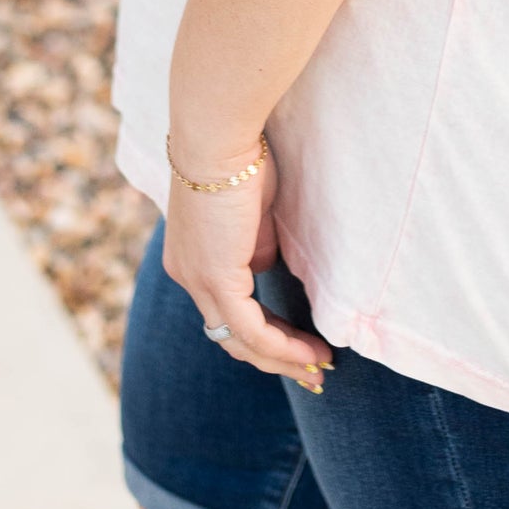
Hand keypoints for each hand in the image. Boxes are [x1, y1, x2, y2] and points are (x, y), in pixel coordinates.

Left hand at [161, 142, 335, 383]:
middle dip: (274, 359)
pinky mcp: (216, 279)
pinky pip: (253, 330)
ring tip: (320, 367)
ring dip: (284, 359)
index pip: (226, 312)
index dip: (263, 333)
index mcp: (192, 259)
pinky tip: (311, 353)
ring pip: (241, 342)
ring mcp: (198, 281)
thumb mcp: (250, 209)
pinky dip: (283, 346)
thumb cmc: (240, 156)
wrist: (218, 135)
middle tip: (312, 373)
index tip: (297, 346)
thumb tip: (262, 265)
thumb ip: (254, 243)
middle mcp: (188, 277)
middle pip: (231, 338)